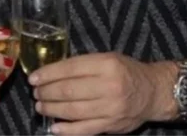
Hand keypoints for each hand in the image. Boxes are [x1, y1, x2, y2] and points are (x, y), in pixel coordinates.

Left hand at [29, 53, 163, 134]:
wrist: (153, 92)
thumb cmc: (126, 72)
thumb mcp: (107, 58)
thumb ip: (83, 64)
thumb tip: (52, 72)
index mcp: (106, 65)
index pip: (70, 69)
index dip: (48, 74)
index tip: (33, 78)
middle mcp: (109, 86)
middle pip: (69, 91)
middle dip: (47, 92)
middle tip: (36, 92)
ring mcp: (110, 108)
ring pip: (74, 111)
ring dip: (52, 109)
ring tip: (40, 106)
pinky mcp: (111, 125)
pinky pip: (84, 130)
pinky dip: (67, 130)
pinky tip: (54, 127)